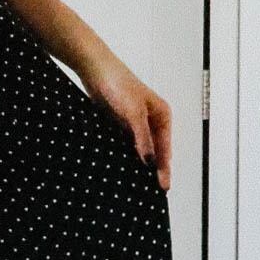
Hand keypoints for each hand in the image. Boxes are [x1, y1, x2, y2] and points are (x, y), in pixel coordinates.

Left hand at [78, 52, 172, 190]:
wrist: (93, 69)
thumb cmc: (116, 82)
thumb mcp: (132, 113)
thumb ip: (141, 138)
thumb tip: (148, 161)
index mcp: (162, 115)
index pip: (165, 149)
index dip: (164, 169)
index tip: (162, 186)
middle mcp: (151, 120)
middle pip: (154, 151)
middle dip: (152, 169)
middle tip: (150, 191)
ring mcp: (135, 122)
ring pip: (139, 149)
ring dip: (137, 164)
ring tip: (135, 184)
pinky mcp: (119, 123)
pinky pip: (124, 144)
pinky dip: (124, 155)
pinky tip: (120, 167)